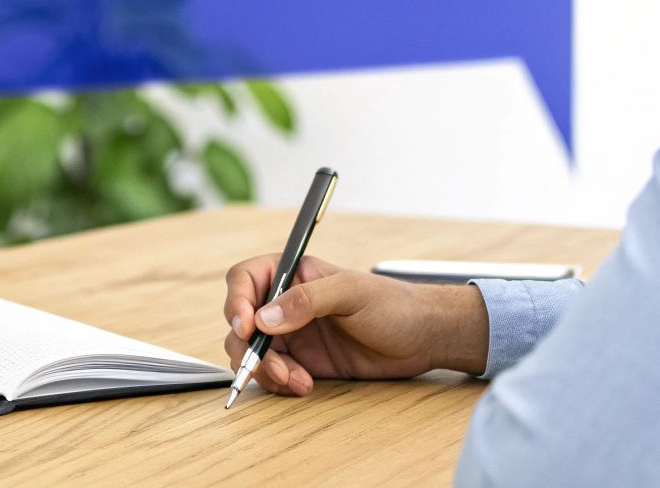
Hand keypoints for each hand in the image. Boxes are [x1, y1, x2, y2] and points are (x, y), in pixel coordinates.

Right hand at [221, 254, 486, 396]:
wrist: (423, 339)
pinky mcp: (303, 361)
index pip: (245, 280)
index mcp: (292, 274)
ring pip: (253, 352)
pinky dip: (281, 383)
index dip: (236, 302)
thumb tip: (264, 319)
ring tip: (295, 380)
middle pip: (241, 322)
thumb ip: (306, 301)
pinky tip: (304, 385)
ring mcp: (292, 334)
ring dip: (265, 370)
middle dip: (249, 347)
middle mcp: (285, 303)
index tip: (246, 327)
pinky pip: (274, 373)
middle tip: (271, 366)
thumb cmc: (393, 304)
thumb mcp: (351, 293)